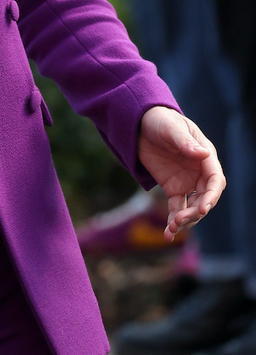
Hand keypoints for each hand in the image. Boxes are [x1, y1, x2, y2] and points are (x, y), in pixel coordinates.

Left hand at [138, 105, 225, 240]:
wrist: (140, 124)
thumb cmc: (160, 120)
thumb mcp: (171, 128)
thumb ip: (185, 142)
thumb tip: (203, 154)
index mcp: (205, 156)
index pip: (214, 180)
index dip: (211, 196)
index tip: (202, 208)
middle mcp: (200, 172)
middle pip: (205, 198)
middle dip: (196, 212)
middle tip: (179, 220)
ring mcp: (187, 182)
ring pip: (192, 207)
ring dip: (185, 220)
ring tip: (171, 230)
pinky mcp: (173, 188)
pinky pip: (177, 208)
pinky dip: (173, 221)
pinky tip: (168, 233)